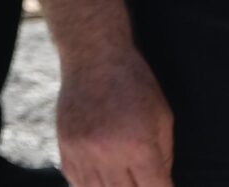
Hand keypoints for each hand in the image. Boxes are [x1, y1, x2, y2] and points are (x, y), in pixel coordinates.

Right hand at [57, 46, 172, 186]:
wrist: (92, 56)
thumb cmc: (134, 84)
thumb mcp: (162, 119)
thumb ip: (163, 158)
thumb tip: (160, 183)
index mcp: (137, 146)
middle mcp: (106, 152)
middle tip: (143, 182)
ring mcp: (81, 150)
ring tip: (122, 181)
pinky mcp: (65, 145)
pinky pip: (76, 180)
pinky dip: (90, 186)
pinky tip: (102, 181)